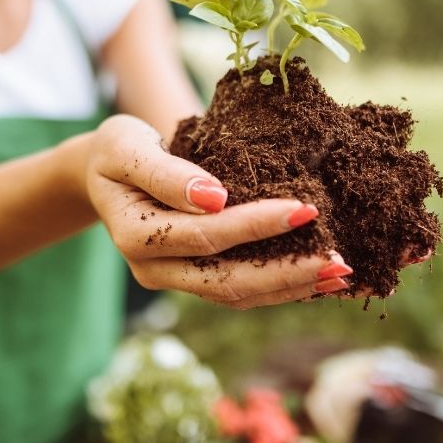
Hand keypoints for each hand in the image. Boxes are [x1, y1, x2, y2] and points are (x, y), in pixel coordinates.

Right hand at [86, 115, 360, 308]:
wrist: (103, 173)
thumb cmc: (117, 151)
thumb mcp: (127, 147)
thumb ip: (166, 172)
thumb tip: (215, 197)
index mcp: (135, 235)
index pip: (205, 236)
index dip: (255, 225)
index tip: (305, 209)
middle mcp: (152, 268)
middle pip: (225, 281)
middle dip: (286, 272)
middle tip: (338, 260)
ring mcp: (172, 279)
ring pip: (236, 295)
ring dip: (290, 288)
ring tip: (339, 275)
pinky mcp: (192, 279)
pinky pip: (238, 291)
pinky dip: (279, 287)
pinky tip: (316, 278)